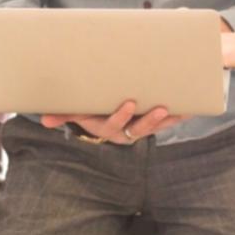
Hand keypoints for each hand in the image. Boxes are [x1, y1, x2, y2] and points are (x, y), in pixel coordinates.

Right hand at [40, 100, 186, 143]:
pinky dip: (179, 116)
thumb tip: (43, 120)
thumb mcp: (75, 110)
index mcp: (105, 127)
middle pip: (139, 129)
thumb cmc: (87, 107)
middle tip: (161, 108)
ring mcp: (138, 127)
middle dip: (150, 120)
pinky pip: (167, 122)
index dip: (121, 116)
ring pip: (155, 127)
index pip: (114, 125)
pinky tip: (191, 108)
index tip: (128, 103)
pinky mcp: (150, 122)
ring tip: (179, 109)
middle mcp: (124, 131)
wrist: (100, 112)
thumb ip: (61, 114)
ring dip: (168, 120)